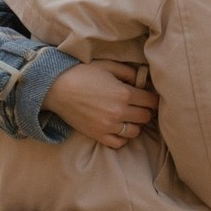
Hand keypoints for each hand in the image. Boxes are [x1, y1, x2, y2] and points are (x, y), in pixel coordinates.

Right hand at [42, 60, 158, 148]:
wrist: (57, 88)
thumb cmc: (83, 73)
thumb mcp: (109, 66)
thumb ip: (129, 73)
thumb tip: (142, 81)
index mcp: (124, 93)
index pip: (151, 101)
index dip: (153, 98)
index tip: (150, 96)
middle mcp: (119, 112)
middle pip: (146, 117)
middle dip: (146, 110)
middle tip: (141, 106)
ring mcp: (108, 126)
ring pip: (135, 132)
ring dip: (136, 124)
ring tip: (130, 117)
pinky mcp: (97, 135)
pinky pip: (118, 143)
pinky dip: (122, 138)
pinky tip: (119, 128)